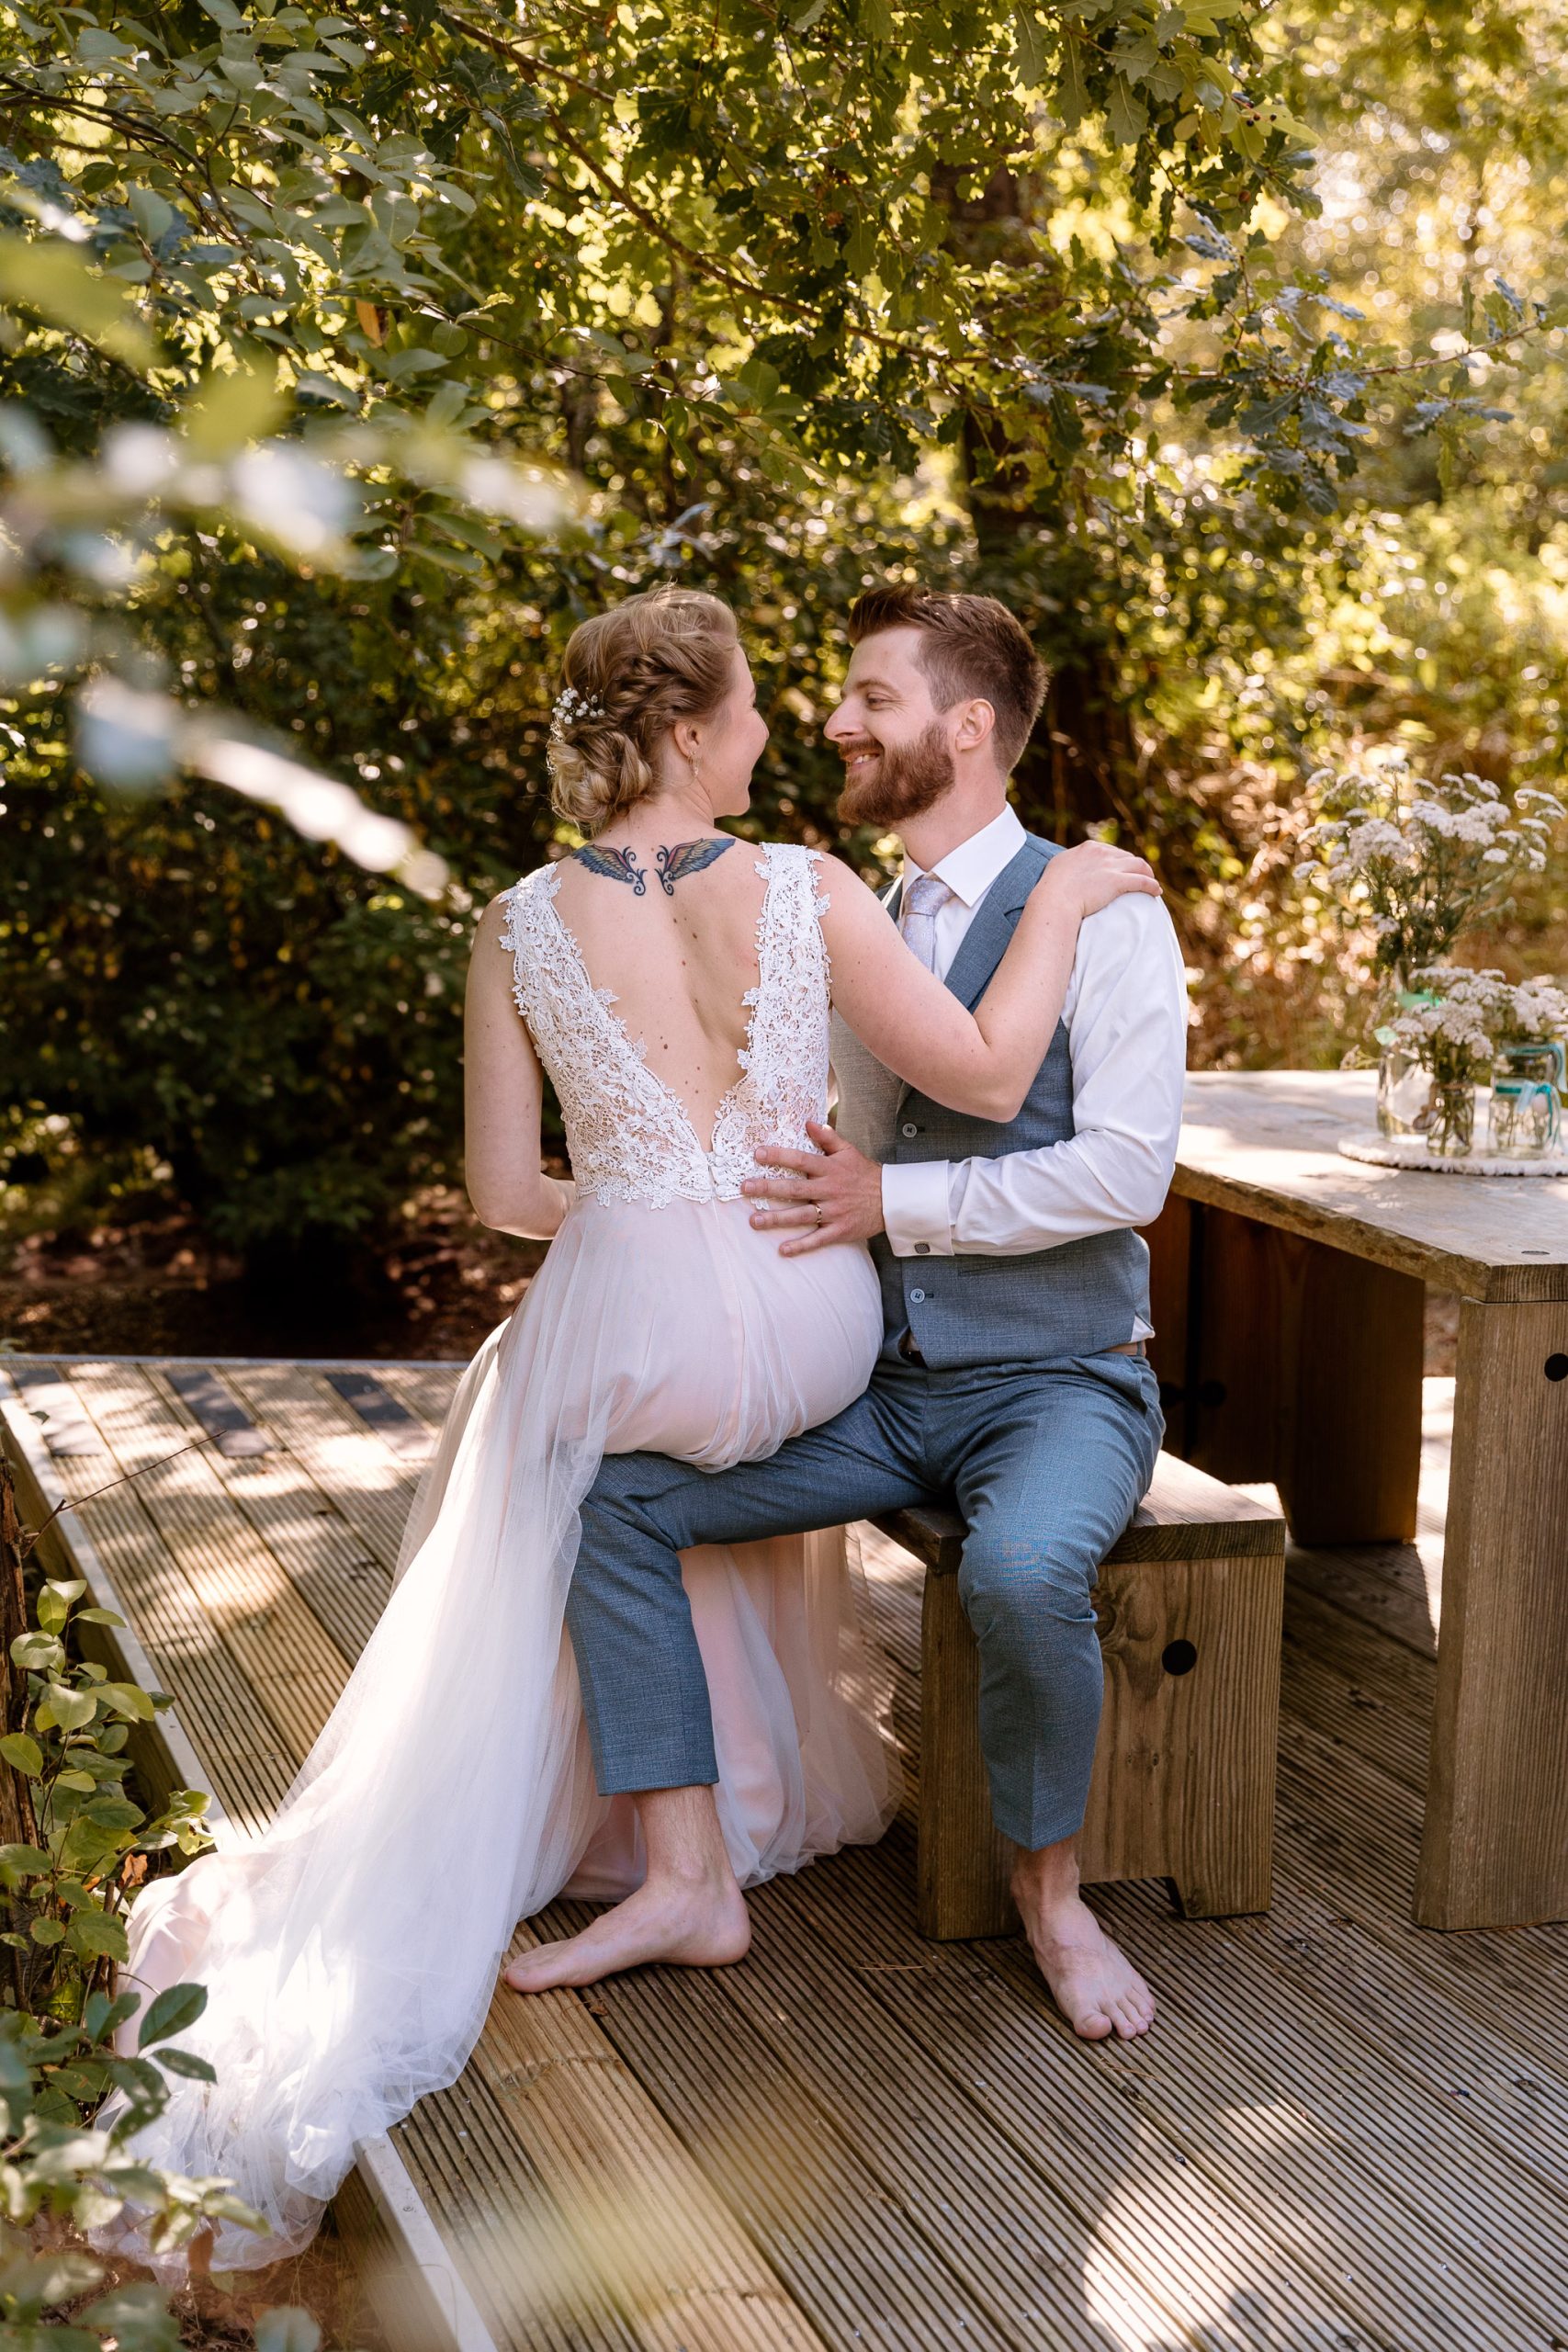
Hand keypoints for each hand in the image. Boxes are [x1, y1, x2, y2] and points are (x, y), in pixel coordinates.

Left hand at [742, 1121, 884, 1255]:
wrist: (890, 1199)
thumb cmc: (864, 1174)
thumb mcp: (848, 1151)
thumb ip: (828, 1137)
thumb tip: (808, 1122)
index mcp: (829, 1169)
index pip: (800, 1160)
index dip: (779, 1155)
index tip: (758, 1154)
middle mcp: (829, 1190)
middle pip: (795, 1189)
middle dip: (768, 1188)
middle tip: (745, 1188)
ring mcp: (833, 1211)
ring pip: (801, 1215)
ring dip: (777, 1219)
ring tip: (754, 1221)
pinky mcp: (839, 1230)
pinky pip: (817, 1239)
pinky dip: (801, 1245)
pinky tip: (783, 1250)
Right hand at [1040, 840, 1160, 919]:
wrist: (1054, 900)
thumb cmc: (1051, 891)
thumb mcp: (1058, 870)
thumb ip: (1069, 867)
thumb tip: (1069, 872)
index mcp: (1087, 848)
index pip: (1110, 850)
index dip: (1119, 860)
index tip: (1122, 869)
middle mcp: (1101, 853)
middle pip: (1126, 856)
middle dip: (1134, 866)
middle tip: (1140, 877)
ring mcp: (1110, 866)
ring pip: (1138, 865)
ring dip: (1147, 873)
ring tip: (1152, 883)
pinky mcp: (1117, 881)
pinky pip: (1142, 881)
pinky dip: (1152, 886)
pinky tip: (1156, 892)